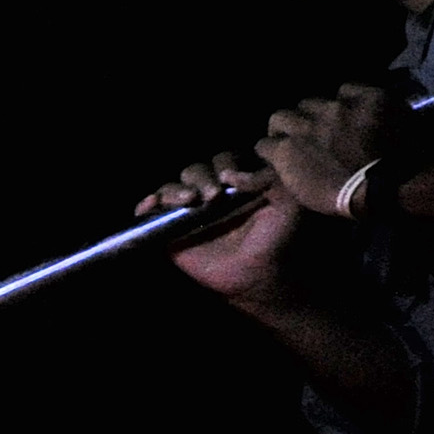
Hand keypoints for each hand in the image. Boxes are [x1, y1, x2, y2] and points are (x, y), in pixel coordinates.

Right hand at [138, 153, 296, 300]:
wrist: (258, 273)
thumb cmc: (276, 237)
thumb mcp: (287, 203)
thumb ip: (269, 179)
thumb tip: (230, 176)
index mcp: (237, 180)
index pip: (224, 159)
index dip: (225, 164)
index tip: (230, 180)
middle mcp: (210, 190)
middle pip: (195, 169)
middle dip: (201, 178)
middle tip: (212, 196)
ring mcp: (189, 209)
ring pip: (172, 186)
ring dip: (176, 189)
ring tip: (189, 201)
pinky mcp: (170, 228)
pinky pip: (151, 210)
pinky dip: (146, 204)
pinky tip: (151, 205)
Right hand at [256, 83, 403, 214]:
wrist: (390, 186)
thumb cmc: (344, 199)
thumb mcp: (303, 193)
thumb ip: (288, 170)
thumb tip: (283, 161)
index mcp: (286, 150)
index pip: (263, 144)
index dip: (272, 149)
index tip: (278, 155)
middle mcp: (305, 123)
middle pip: (282, 115)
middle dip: (287, 126)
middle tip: (301, 135)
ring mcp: (336, 108)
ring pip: (311, 101)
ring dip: (315, 112)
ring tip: (328, 121)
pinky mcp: (365, 98)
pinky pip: (348, 89)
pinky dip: (349, 98)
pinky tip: (354, 108)